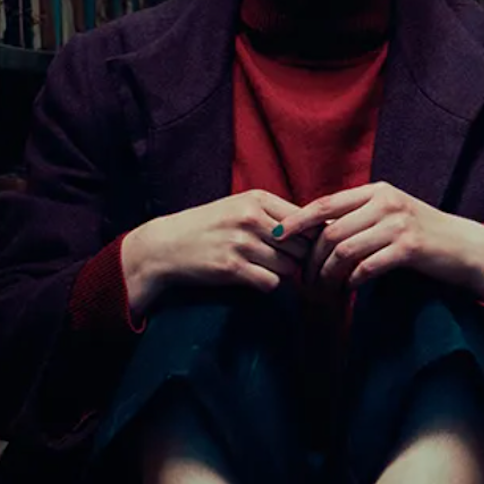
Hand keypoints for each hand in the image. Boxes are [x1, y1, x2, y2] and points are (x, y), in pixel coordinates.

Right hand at [121, 189, 313, 304]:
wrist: (165, 246)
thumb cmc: (207, 227)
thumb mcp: (239, 207)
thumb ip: (274, 215)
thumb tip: (319, 231)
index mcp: (257, 199)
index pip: (307, 220)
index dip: (311, 239)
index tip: (302, 248)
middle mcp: (251, 218)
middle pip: (302, 247)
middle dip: (297, 259)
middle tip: (283, 263)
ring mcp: (241, 243)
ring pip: (289, 267)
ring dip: (281, 273)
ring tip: (263, 269)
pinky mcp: (231, 268)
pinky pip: (271, 283)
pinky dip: (267, 285)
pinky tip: (253, 279)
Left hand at [275, 181, 483, 299]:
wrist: (464, 247)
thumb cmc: (420, 233)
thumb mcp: (388, 214)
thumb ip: (357, 216)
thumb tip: (314, 230)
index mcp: (376, 191)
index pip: (325, 203)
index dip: (297, 220)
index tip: (276, 235)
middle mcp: (386, 202)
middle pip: (331, 230)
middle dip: (311, 257)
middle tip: (302, 277)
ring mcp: (399, 224)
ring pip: (346, 249)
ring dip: (329, 273)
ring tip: (322, 288)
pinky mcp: (410, 247)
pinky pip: (368, 266)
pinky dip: (354, 279)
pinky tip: (349, 288)